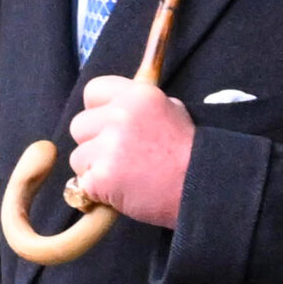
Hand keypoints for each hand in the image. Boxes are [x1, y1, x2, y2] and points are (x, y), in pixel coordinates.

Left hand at [68, 76, 194, 227]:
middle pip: (79, 125)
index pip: (93, 91)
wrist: (204, 188)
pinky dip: (98, 192)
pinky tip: (122, 191)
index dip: (98, 111)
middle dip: (93, 143)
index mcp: (137, 95)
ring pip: (78, 157)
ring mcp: (110, 146)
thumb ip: (139, 106)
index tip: (108, 126)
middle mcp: (121, 115)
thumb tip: (116, 106)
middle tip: (118, 157)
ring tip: (124, 176)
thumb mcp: (172, 110)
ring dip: (94, 169)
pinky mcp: (103, 176)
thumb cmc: (190, 154)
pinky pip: (83, 183)